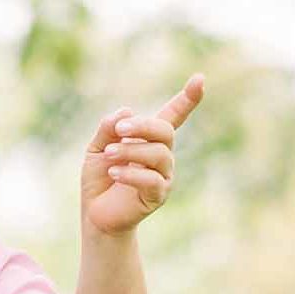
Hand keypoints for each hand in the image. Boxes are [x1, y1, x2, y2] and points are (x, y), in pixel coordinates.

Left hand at [81, 74, 204, 236]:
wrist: (95, 213)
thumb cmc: (99, 179)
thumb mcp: (96, 148)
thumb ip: (107, 129)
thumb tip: (126, 110)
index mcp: (148, 139)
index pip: (173, 116)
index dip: (187, 99)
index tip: (199, 79)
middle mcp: (161, 155)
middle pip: (165, 131)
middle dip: (143, 125)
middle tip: (120, 128)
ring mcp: (163, 175)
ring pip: (160, 154)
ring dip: (132, 150)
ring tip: (109, 154)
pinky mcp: (158, 195)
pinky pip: (153, 180)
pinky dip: (132, 173)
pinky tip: (113, 173)